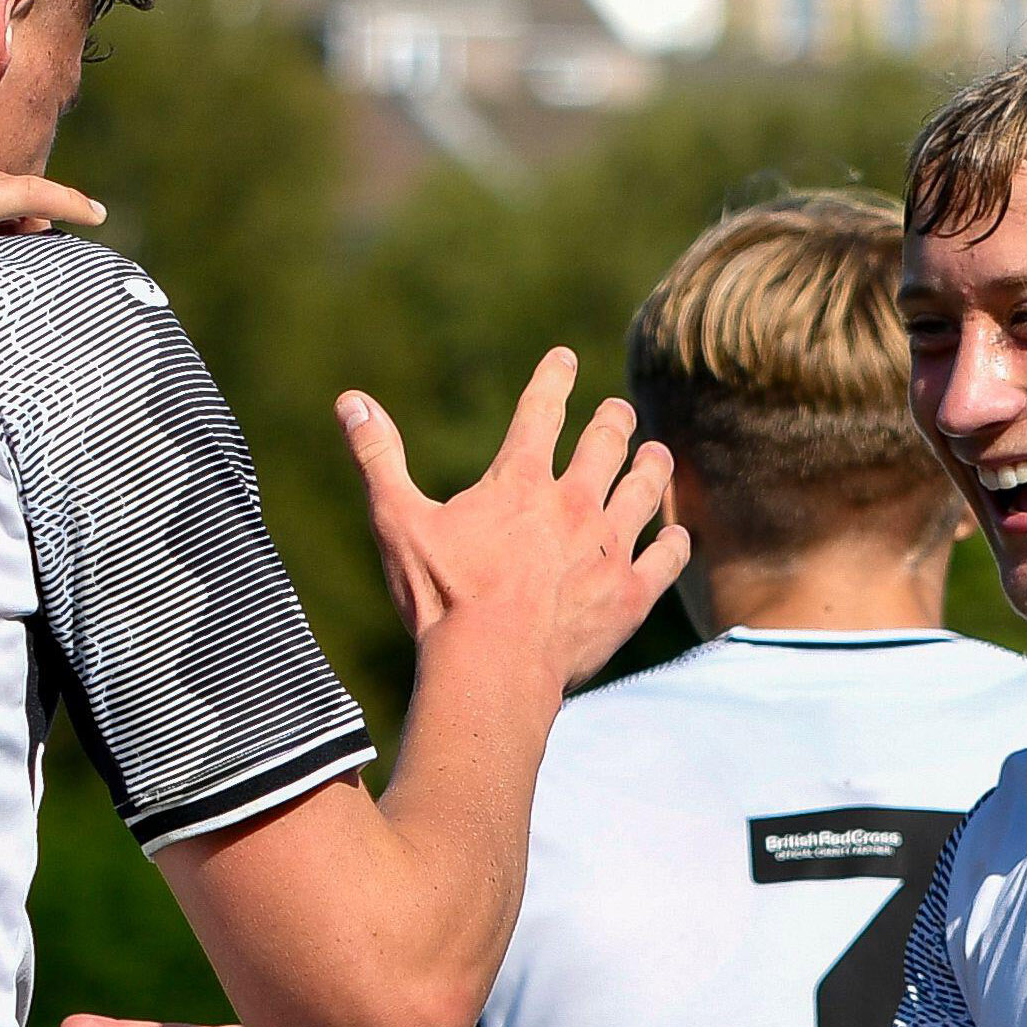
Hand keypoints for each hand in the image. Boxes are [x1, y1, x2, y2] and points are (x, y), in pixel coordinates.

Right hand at [341, 354, 682, 683]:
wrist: (492, 668)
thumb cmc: (440, 598)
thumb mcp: (396, 521)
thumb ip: (377, 457)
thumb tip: (349, 400)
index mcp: (519, 481)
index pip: (540, 411)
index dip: (553, 379)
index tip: (563, 358)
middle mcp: (574, 503)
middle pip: (607, 443)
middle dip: (613, 420)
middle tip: (618, 411)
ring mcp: (608, 547)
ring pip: (645, 490)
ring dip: (653, 467)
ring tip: (657, 455)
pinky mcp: (630, 594)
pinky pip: (666, 557)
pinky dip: (674, 541)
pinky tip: (677, 535)